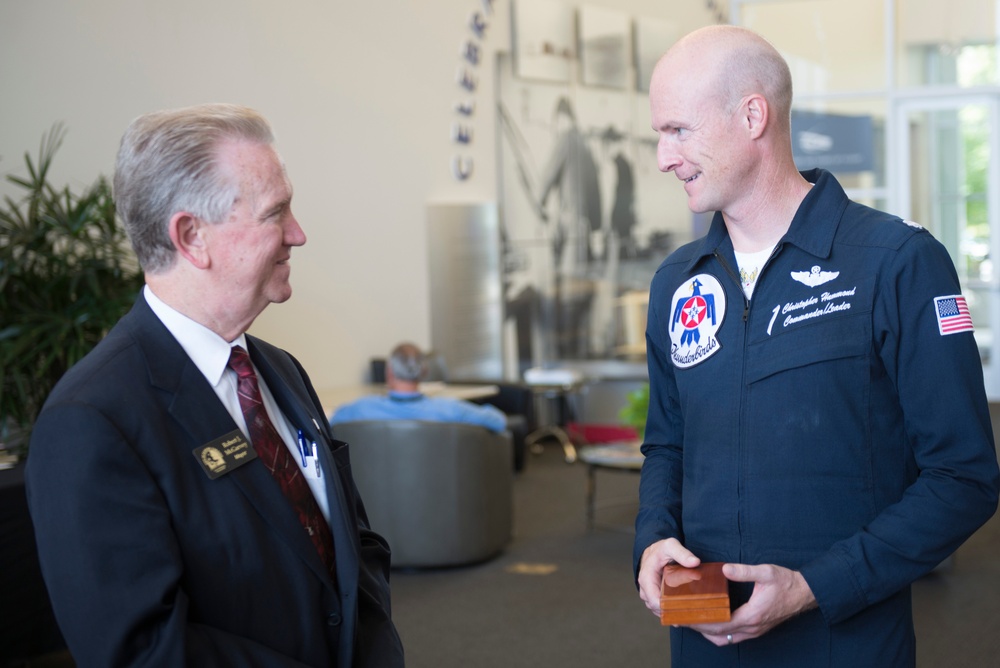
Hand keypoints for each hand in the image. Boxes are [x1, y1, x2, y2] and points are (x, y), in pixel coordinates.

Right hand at [637, 538, 699, 616]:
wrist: (653, 552)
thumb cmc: (661, 549)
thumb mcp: (671, 546)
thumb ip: (682, 553)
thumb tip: (695, 562)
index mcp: (646, 578)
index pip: (654, 600)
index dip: (668, 607)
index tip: (683, 608)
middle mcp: (644, 589)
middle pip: (657, 608)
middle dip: (671, 611)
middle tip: (689, 612)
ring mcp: (648, 594)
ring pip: (658, 610)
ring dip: (670, 612)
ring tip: (686, 612)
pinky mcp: (653, 597)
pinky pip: (660, 608)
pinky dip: (669, 610)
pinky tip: (681, 609)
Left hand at [692, 563, 817, 645]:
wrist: (806, 593)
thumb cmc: (786, 582)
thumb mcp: (766, 572)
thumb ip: (744, 571)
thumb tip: (724, 569)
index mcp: (752, 615)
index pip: (720, 625)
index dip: (700, 622)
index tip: (685, 616)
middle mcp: (752, 627)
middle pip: (718, 635)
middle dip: (698, 628)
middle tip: (680, 619)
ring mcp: (755, 631)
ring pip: (725, 639)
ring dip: (707, 633)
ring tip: (691, 621)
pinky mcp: (756, 629)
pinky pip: (732, 637)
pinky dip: (718, 633)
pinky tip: (710, 622)